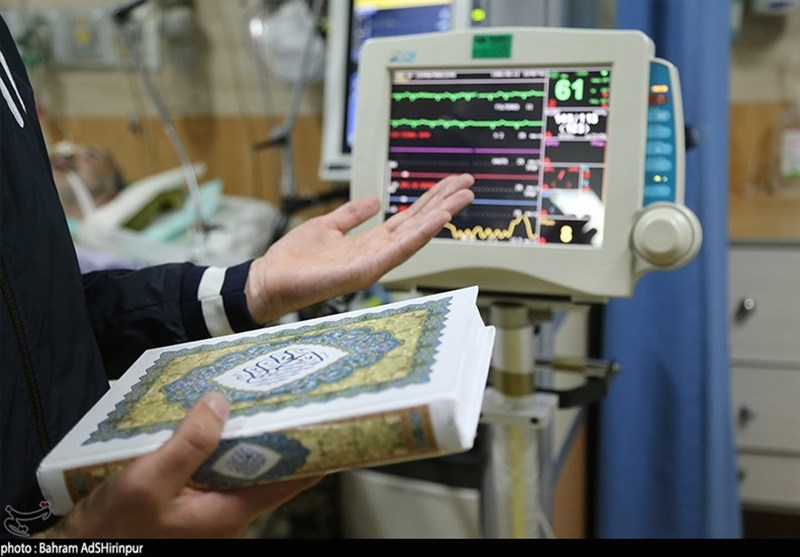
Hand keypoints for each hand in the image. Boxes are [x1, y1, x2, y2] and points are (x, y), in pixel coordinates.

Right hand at [39, 393, 320, 538]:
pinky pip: (215, 471)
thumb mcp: (150, 481)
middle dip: (274, 433)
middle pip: (266, 469)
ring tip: (249, 398)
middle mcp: (228, 515)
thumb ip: (189, 443)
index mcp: (230, 513)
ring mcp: (209, 511)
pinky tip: (208, 422)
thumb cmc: (114, 529)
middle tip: (283, 394)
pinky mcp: (190, 505)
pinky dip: (217, 446)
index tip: (326, 420)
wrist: (80, 550)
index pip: (289, 481)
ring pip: (239, 468)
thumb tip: (221, 402)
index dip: (311, 452)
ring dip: (243, 436)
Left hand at [245, 173, 474, 323]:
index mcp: (370, 243)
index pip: (408, 218)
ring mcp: (374, 263)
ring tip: (462, 198)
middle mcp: (377, 253)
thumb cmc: (294, 260)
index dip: (430, 201)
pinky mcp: (365, 271)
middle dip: (444, 203)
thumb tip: (372, 201)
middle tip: (469, 183)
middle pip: (418, 224)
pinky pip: (398, 250)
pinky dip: (420, 233)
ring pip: (415, 235)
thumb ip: (351, 214)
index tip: (451, 184)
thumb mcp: (327, 225)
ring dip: (440, 215)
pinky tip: (437, 218)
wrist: (270, 280)